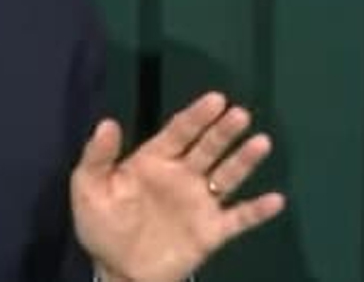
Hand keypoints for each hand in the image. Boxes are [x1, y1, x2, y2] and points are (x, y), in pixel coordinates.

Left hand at [70, 92, 285, 281]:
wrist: (119, 271)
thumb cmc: (101, 226)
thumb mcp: (88, 188)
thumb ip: (98, 156)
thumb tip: (108, 122)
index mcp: (153, 161)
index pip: (179, 132)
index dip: (196, 115)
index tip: (216, 98)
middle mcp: (181, 176)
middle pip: (207, 147)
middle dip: (223, 131)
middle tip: (240, 114)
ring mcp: (199, 203)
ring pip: (227, 176)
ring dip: (244, 160)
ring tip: (261, 142)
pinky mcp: (211, 232)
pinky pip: (239, 219)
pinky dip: (257, 211)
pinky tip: (276, 200)